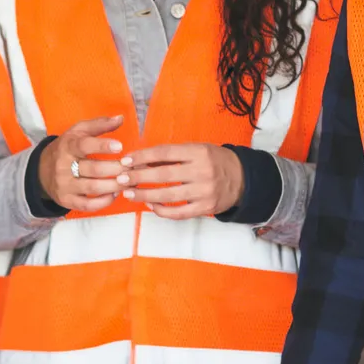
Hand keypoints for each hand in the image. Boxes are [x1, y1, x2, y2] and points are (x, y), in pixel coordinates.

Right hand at [40, 115, 128, 212]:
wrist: (42, 170)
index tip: (120, 146)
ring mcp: (64, 185)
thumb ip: (99, 124)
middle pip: (93, 169)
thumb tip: (121, 118)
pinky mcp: (66, 200)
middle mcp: (63, 166)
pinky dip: (104, 202)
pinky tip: (114, 194)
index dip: (103, 146)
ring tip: (128, 181)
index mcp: (68, 146)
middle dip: (116, 169)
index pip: (85, 145)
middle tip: (132, 168)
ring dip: (114, 186)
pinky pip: (87, 205)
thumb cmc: (67, 148)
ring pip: (92, 188)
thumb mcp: (78, 131)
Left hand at [118, 142, 242, 219]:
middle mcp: (202, 171)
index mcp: (198, 152)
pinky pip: (178, 213)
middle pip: (163, 176)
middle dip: (138, 177)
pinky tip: (150, 205)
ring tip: (128, 194)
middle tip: (120, 179)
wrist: (243, 179)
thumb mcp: (196, 150)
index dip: (142, 157)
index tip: (125, 161)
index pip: (164, 153)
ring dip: (144, 195)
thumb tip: (140, 160)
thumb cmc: (214, 161)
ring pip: (168, 196)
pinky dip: (162, 211)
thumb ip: (172, 156)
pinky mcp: (205, 208)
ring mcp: (204, 192)